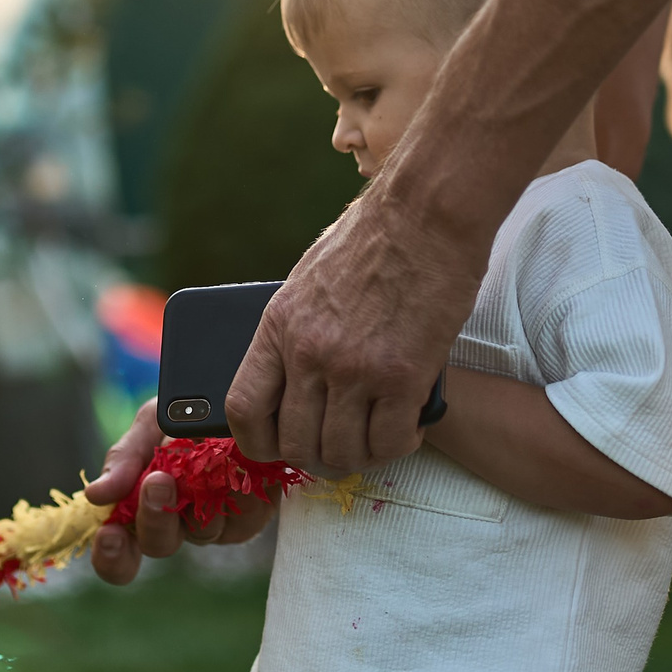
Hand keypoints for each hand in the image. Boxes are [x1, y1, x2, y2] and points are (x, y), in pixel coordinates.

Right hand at [83, 404, 273, 585]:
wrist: (238, 399)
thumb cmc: (185, 414)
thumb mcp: (149, 423)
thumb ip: (124, 457)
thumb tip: (97, 494)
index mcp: (141, 508)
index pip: (119, 553)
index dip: (110, 555)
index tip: (109, 534)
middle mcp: (177, 524)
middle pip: (160, 544)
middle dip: (155, 517)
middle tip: (157, 482)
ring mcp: (214, 524)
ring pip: (202, 532)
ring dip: (199, 498)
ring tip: (204, 459)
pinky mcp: (251, 517)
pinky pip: (242, 518)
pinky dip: (237, 492)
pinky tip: (236, 466)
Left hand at [227, 190, 482, 472]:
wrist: (427, 214)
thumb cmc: (374, 238)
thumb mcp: (308, 281)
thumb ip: (295, 331)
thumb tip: (291, 377)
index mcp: (278, 326)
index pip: (244, 408)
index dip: (257, 442)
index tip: (275, 446)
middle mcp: (310, 353)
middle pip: (296, 443)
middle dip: (316, 458)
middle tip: (338, 449)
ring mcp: (355, 368)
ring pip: (343, 452)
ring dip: (359, 457)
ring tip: (375, 440)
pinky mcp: (403, 376)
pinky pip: (390, 441)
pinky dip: (399, 445)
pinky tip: (408, 427)